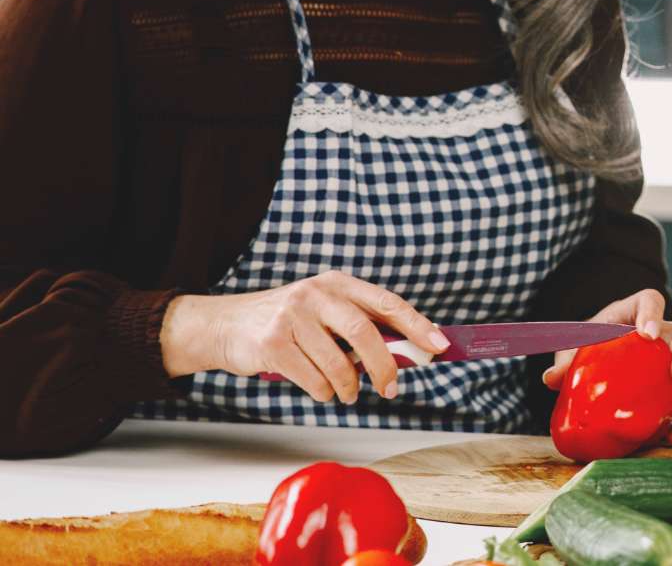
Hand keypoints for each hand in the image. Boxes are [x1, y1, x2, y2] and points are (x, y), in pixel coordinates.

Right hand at [159, 271, 446, 404]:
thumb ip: (360, 326)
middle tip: (391, 388)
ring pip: (338, 363)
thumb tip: (408, 351)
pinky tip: (321, 389)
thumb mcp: (324, 312)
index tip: (439, 345)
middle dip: (384, 366)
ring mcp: (293, 316)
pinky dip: (324, 391)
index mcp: (338, 284)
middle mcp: (317, 294)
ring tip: (347, 392)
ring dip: (348, 387)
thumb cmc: (287, 323)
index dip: (417, 325)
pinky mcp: (273, 343)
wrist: (226, 326)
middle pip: (365, 333)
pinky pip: (313, 379)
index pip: (388, 303)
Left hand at [542, 290, 671, 439]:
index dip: (653, 314)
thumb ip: (566, 359)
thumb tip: (551, 379)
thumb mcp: (574, 346)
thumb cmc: (587, 343)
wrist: (594, 356)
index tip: (648, 333)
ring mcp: (668, 360)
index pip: (650, 301)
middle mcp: (660, 334)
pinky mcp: (668, 388)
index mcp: (634, 314)